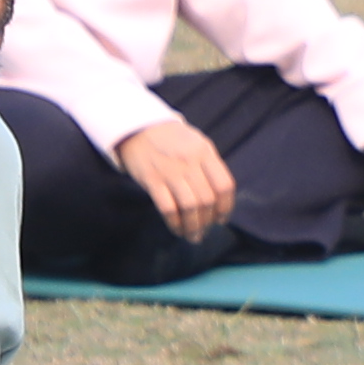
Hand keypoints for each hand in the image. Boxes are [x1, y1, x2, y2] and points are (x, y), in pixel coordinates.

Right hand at [116, 117, 235, 237]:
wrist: (138, 128)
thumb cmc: (172, 139)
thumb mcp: (197, 143)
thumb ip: (209, 166)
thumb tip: (220, 198)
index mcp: (205, 152)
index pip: (224, 185)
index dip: (226, 207)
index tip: (221, 219)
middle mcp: (190, 162)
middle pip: (207, 200)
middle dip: (208, 221)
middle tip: (205, 231)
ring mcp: (170, 171)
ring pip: (190, 207)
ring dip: (194, 227)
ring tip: (194, 236)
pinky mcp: (152, 180)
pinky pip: (168, 208)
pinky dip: (175, 223)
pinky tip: (177, 229)